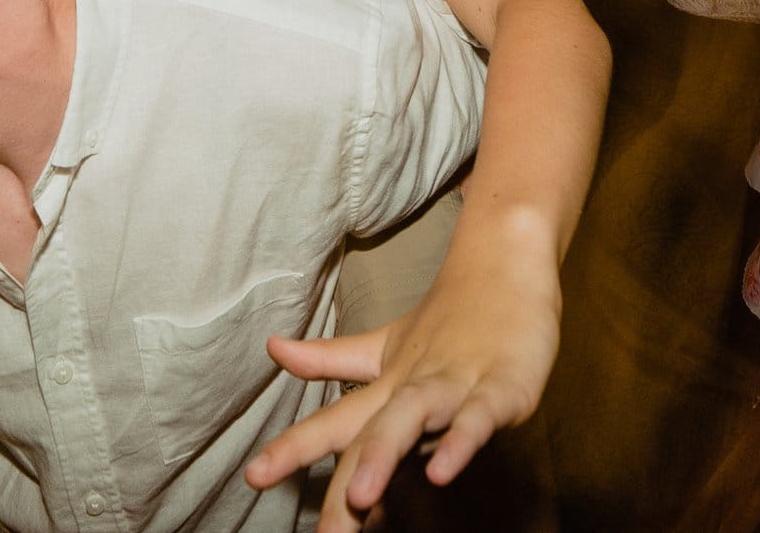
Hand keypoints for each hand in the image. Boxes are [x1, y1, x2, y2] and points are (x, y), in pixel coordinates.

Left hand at [244, 234, 561, 530]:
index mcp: (386, 384)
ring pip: (413, 418)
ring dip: (385, 454)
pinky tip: (442, 471)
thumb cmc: (447, 318)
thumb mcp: (385, 345)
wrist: (504, 263)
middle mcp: (412, 385)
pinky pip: (479, 417)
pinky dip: (461, 442)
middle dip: (344, 487)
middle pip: (369, 434)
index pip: (334, 421)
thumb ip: (331, 358)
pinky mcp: (502, 387)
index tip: (255, 476)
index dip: (293, 448)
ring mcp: (455, 384)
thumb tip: (273, 349)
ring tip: (361, 496)